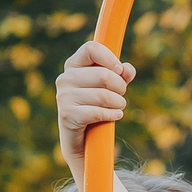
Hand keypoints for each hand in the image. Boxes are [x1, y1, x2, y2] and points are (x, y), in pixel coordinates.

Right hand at [56, 41, 134, 184]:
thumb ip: (121, 75)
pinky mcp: (67, 115)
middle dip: (119, 87)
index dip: (109, 58)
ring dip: (118, 103)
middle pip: (103, 74)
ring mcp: (63, 97)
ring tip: (119, 107)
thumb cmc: (96, 108)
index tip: (119, 70)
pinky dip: (111, 114)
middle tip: (121, 96)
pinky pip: (97, 111)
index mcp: (73, 66)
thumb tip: (127, 69)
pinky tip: (115, 116)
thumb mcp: (111, 88)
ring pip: (103, 95)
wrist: (83, 142)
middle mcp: (65, 79)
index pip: (91, 48)